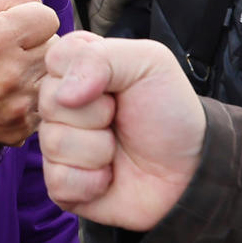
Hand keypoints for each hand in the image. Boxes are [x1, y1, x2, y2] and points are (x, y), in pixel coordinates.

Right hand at [0, 0, 58, 146]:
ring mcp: (17, 105)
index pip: (49, 17)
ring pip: (53, 74)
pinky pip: (46, 101)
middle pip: (55, 46)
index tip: (14, 25)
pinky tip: (10, 92)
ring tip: (10, 69)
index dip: (32, 17)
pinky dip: (33, 95)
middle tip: (11, 48)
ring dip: (37, 69)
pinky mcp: (20, 128)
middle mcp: (10, 74)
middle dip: (37, 43)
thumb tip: (41, 3)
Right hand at [38, 32, 205, 229]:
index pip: (55, 58)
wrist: (192, 169)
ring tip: (118, 149)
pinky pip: (59, 181)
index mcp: (79, 68)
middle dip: (96, 114)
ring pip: (53, 143)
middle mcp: (63, 104)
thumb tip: (63, 95)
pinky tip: (109, 177)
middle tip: (120, 118)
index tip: (116, 85)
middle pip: (49, 102)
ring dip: (98, 150)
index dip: (85, 73)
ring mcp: (60, 144)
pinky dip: (91, 182)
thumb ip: (99, 58)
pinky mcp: (63, 184)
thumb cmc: (169, 110)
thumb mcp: (149, 62)